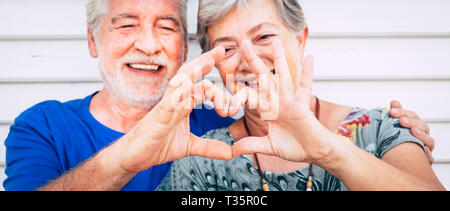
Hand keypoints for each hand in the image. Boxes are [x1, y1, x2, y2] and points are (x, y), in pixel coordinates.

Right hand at [119, 46, 231, 172]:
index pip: (200, 85)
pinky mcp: (158, 116)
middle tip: (221, 50)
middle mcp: (175, 101)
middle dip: (206, 61)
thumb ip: (210, 146)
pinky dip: (179, 92)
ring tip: (209, 60)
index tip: (232, 83)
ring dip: (195, 71)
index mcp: (183, 104)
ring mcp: (165, 106)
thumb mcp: (190, 146)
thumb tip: (230, 152)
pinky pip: (169, 100)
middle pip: (190, 75)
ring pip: (180, 82)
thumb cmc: (156, 146)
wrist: (134, 157)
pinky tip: (188, 83)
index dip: (215, 78)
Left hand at [230, 39, 340, 164]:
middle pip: (263, 77)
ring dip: (279, 59)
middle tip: (243, 44)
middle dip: (253, 60)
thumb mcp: (269, 146)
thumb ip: (252, 145)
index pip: (249, 96)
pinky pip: (305, 87)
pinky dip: (307, 73)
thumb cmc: (295, 146)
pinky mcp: (302, 106)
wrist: (314, 152)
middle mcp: (277, 101)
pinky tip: (308, 58)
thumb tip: (233, 150)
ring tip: (275, 41)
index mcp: (267, 109)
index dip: (237, 94)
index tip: (226, 85)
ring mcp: (290, 101)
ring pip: (283, 76)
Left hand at [389, 100, 433, 162]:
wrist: (396, 160)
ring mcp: (426, 148)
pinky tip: (423, 149)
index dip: (403, 112)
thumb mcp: (393, 127)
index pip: (412, 116)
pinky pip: (430, 158)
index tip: (391, 111)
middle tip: (401, 120)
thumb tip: (395, 102)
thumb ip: (395, 114)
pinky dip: (427, 154)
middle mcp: (423, 136)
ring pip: (429, 140)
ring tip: (413, 131)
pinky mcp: (426, 161)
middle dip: (412, 122)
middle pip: (422, 126)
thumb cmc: (396, 141)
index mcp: (416, 126)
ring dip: (421, 135)